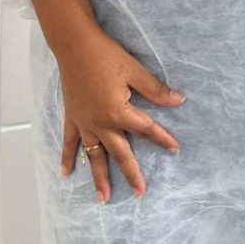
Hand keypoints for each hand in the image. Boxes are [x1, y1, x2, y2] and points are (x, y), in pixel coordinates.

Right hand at [53, 26, 184, 201]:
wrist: (74, 45)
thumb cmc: (106, 55)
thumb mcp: (134, 70)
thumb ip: (155, 90)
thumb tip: (178, 101)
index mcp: (118, 112)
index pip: (145, 130)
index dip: (162, 138)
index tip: (175, 149)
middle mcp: (100, 123)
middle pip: (119, 153)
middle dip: (131, 174)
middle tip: (140, 193)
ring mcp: (84, 122)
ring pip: (94, 155)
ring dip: (99, 177)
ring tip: (104, 197)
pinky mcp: (72, 117)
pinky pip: (70, 142)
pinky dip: (68, 158)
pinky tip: (66, 173)